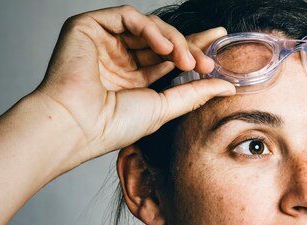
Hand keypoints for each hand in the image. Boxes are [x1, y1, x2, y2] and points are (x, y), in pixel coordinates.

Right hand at [34, 5, 234, 165]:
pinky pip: (127, 16)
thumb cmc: (113, 125)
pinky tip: (166, 48)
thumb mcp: (164, 108)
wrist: (77, 126)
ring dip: (174, 41)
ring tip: (187, 62)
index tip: (219, 42)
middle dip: (189, 47)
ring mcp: (103, 41)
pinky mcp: (88, 26)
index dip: (194, 47)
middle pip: (162, 39)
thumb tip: (228, 87)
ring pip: (148, 26)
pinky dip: (150, 29)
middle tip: (208, 62)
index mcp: (132, 77)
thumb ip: (194, 94)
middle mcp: (118, 57)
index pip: (168, 55)